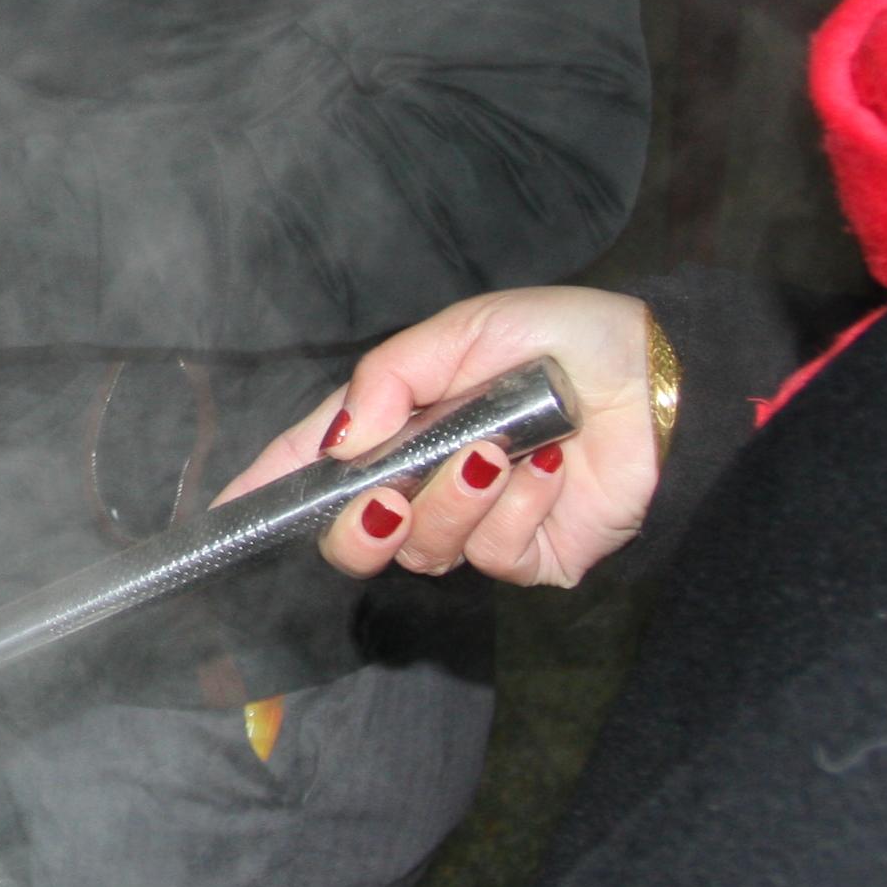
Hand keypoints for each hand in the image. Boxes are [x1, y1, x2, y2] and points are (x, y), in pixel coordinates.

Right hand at [214, 287, 666, 586]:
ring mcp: (474, 524)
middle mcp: (424, 480)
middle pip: (352, 538)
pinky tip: (548, 466)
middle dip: (359, 524)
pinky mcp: (527, 556)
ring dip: (454, 499)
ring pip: (422, 550)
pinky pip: (495, 553)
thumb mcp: (465, 330)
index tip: (224, 515)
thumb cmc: (563, 339)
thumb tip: (342, 443)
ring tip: (500, 450)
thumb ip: (390, 379)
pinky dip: (517, 506)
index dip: (265, 491)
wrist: (663, 380)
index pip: (314, 465)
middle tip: (387, 491)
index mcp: (397, 423)